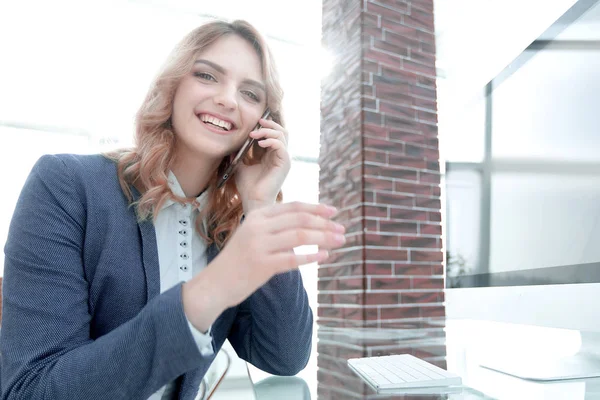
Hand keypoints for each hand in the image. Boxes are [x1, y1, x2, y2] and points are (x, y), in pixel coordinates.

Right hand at [182, 202, 345, 329]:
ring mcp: (259, 245)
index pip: (293, 207)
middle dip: (324, 224)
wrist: (214, 284)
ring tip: (339, 241)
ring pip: (299, 236)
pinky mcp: (262, 266)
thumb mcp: (252, 235)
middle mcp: (257, 227)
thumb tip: (306, 224)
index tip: (333, 212)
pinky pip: (293, 259)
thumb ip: (274, 227)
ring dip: (323, 238)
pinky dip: (311, 257)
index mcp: (257, 216)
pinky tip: (325, 256)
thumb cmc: (238, 260)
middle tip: (342, 230)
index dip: (316, 208)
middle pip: (299, 220)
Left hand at [235, 118, 290, 212]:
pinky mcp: (285, 163)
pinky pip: (281, 145)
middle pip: (282, 131)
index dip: (266, 126)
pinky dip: (271, 141)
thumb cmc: (248, 186)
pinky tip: (259, 143)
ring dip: (268, 131)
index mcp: (272, 155)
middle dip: (270, 124)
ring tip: (254, 134)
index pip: (274, 134)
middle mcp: (280, 156)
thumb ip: (239, 153)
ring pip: (283, 135)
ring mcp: (284, 159)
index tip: (253, 123)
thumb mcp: (240, 165)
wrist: (252, 200)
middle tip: (258, 121)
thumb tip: (231, 142)